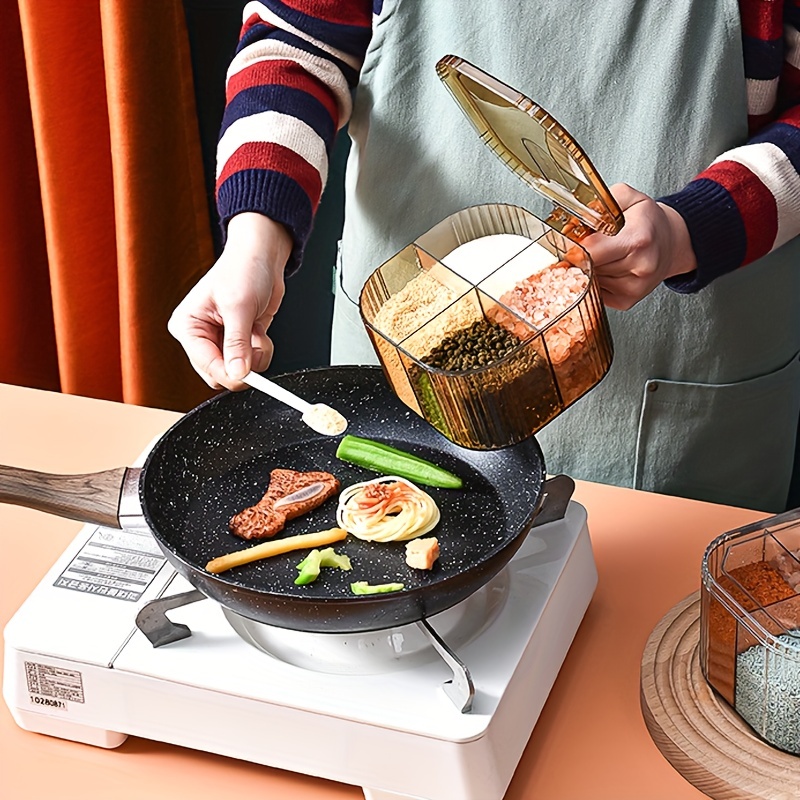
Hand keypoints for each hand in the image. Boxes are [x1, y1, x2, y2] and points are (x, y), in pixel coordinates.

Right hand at [168, 213, 291, 389]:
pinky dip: (261, 350)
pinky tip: (258, 329)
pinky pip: (251, 362)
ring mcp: (220, 340)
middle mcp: (201, 336)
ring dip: (255, 355)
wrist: (263, 256)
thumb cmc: (243, 269)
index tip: (249, 375)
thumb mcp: (239, 307)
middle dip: (243, 363)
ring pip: (238, 371)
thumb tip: (237, 373)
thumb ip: (238, 343)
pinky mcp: (239, 342)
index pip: (206, 365)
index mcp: (187, 326)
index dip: (229, 373)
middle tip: (255, 345)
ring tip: (256, 330)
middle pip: (220, 373)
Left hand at [581, 183, 696, 309]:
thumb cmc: (648, 222)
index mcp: (638, 239)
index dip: (575, 246)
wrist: (671, 243)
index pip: (591, 251)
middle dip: (581, 256)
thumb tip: (576, 218)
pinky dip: (595, 281)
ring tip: (603, 255)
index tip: (572, 241)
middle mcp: (640, 266)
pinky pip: (595, 292)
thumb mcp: (630, 198)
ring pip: (590, 281)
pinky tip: (607, 268)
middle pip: (588, 267)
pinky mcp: (626, 301)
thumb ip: (602, 201)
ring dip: (588, 269)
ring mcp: (634, 287)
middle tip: (587, 245)